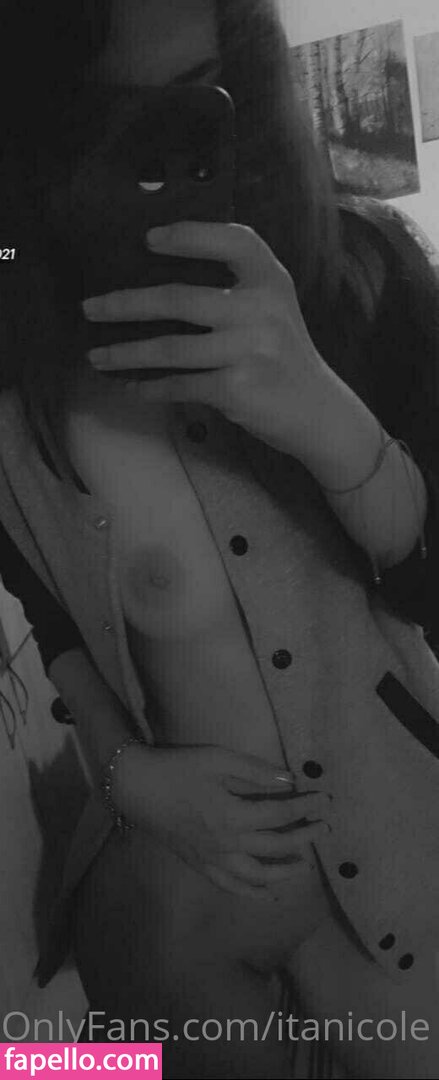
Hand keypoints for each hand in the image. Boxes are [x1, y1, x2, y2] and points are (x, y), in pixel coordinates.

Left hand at [84, 221, 328, 459]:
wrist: (318, 411)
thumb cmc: (283, 355)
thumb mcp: (273, 308)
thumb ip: (237, 287)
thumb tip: (161, 280)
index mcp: (270, 281)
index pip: (232, 241)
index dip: (190, 235)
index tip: (149, 240)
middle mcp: (261, 310)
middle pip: (179, 299)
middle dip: (126, 304)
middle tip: (90, 307)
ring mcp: (249, 351)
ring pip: (171, 348)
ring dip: (126, 354)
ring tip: (97, 355)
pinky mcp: (237, 389)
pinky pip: (180, 385)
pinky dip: (151, 388)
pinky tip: (131, 388)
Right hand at [112, 743, 331, 897]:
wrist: (136, 787)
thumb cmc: (178, 768)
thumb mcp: (219, 759)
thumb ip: (256, 772)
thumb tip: (291, 780)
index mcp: (232, 815)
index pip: (281, 815)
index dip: (306, 808)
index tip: (325, 800)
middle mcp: (226, 844)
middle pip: (276, 847)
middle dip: (305, 837)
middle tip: (324, 828)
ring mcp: (212, 859)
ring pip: (258, 877)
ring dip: (285, 872)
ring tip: (303, 864)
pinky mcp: (199, 865)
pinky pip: (231, 887)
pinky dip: (253, 893)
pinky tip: (268, 893)